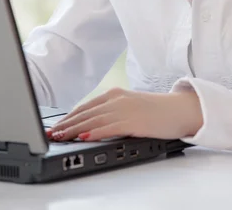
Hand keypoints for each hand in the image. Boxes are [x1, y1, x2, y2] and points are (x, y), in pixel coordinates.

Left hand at [47, 87, 202, 141]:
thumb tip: (91, 125)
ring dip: (74, 130)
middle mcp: (117, 99)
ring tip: (60, 137)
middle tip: (51, 134)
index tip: (55, 127)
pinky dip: (94, 132)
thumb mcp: (130, 106)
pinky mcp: (133, 121)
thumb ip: (112, 112)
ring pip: (93, 121)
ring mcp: (125, 109)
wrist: (180, 109)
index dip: (68, 117)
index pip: (85, 107)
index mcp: (115, 94)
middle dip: (66, 125)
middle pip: (86, 113)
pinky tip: (84, 137)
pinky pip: (109, 127)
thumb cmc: (156, 111)